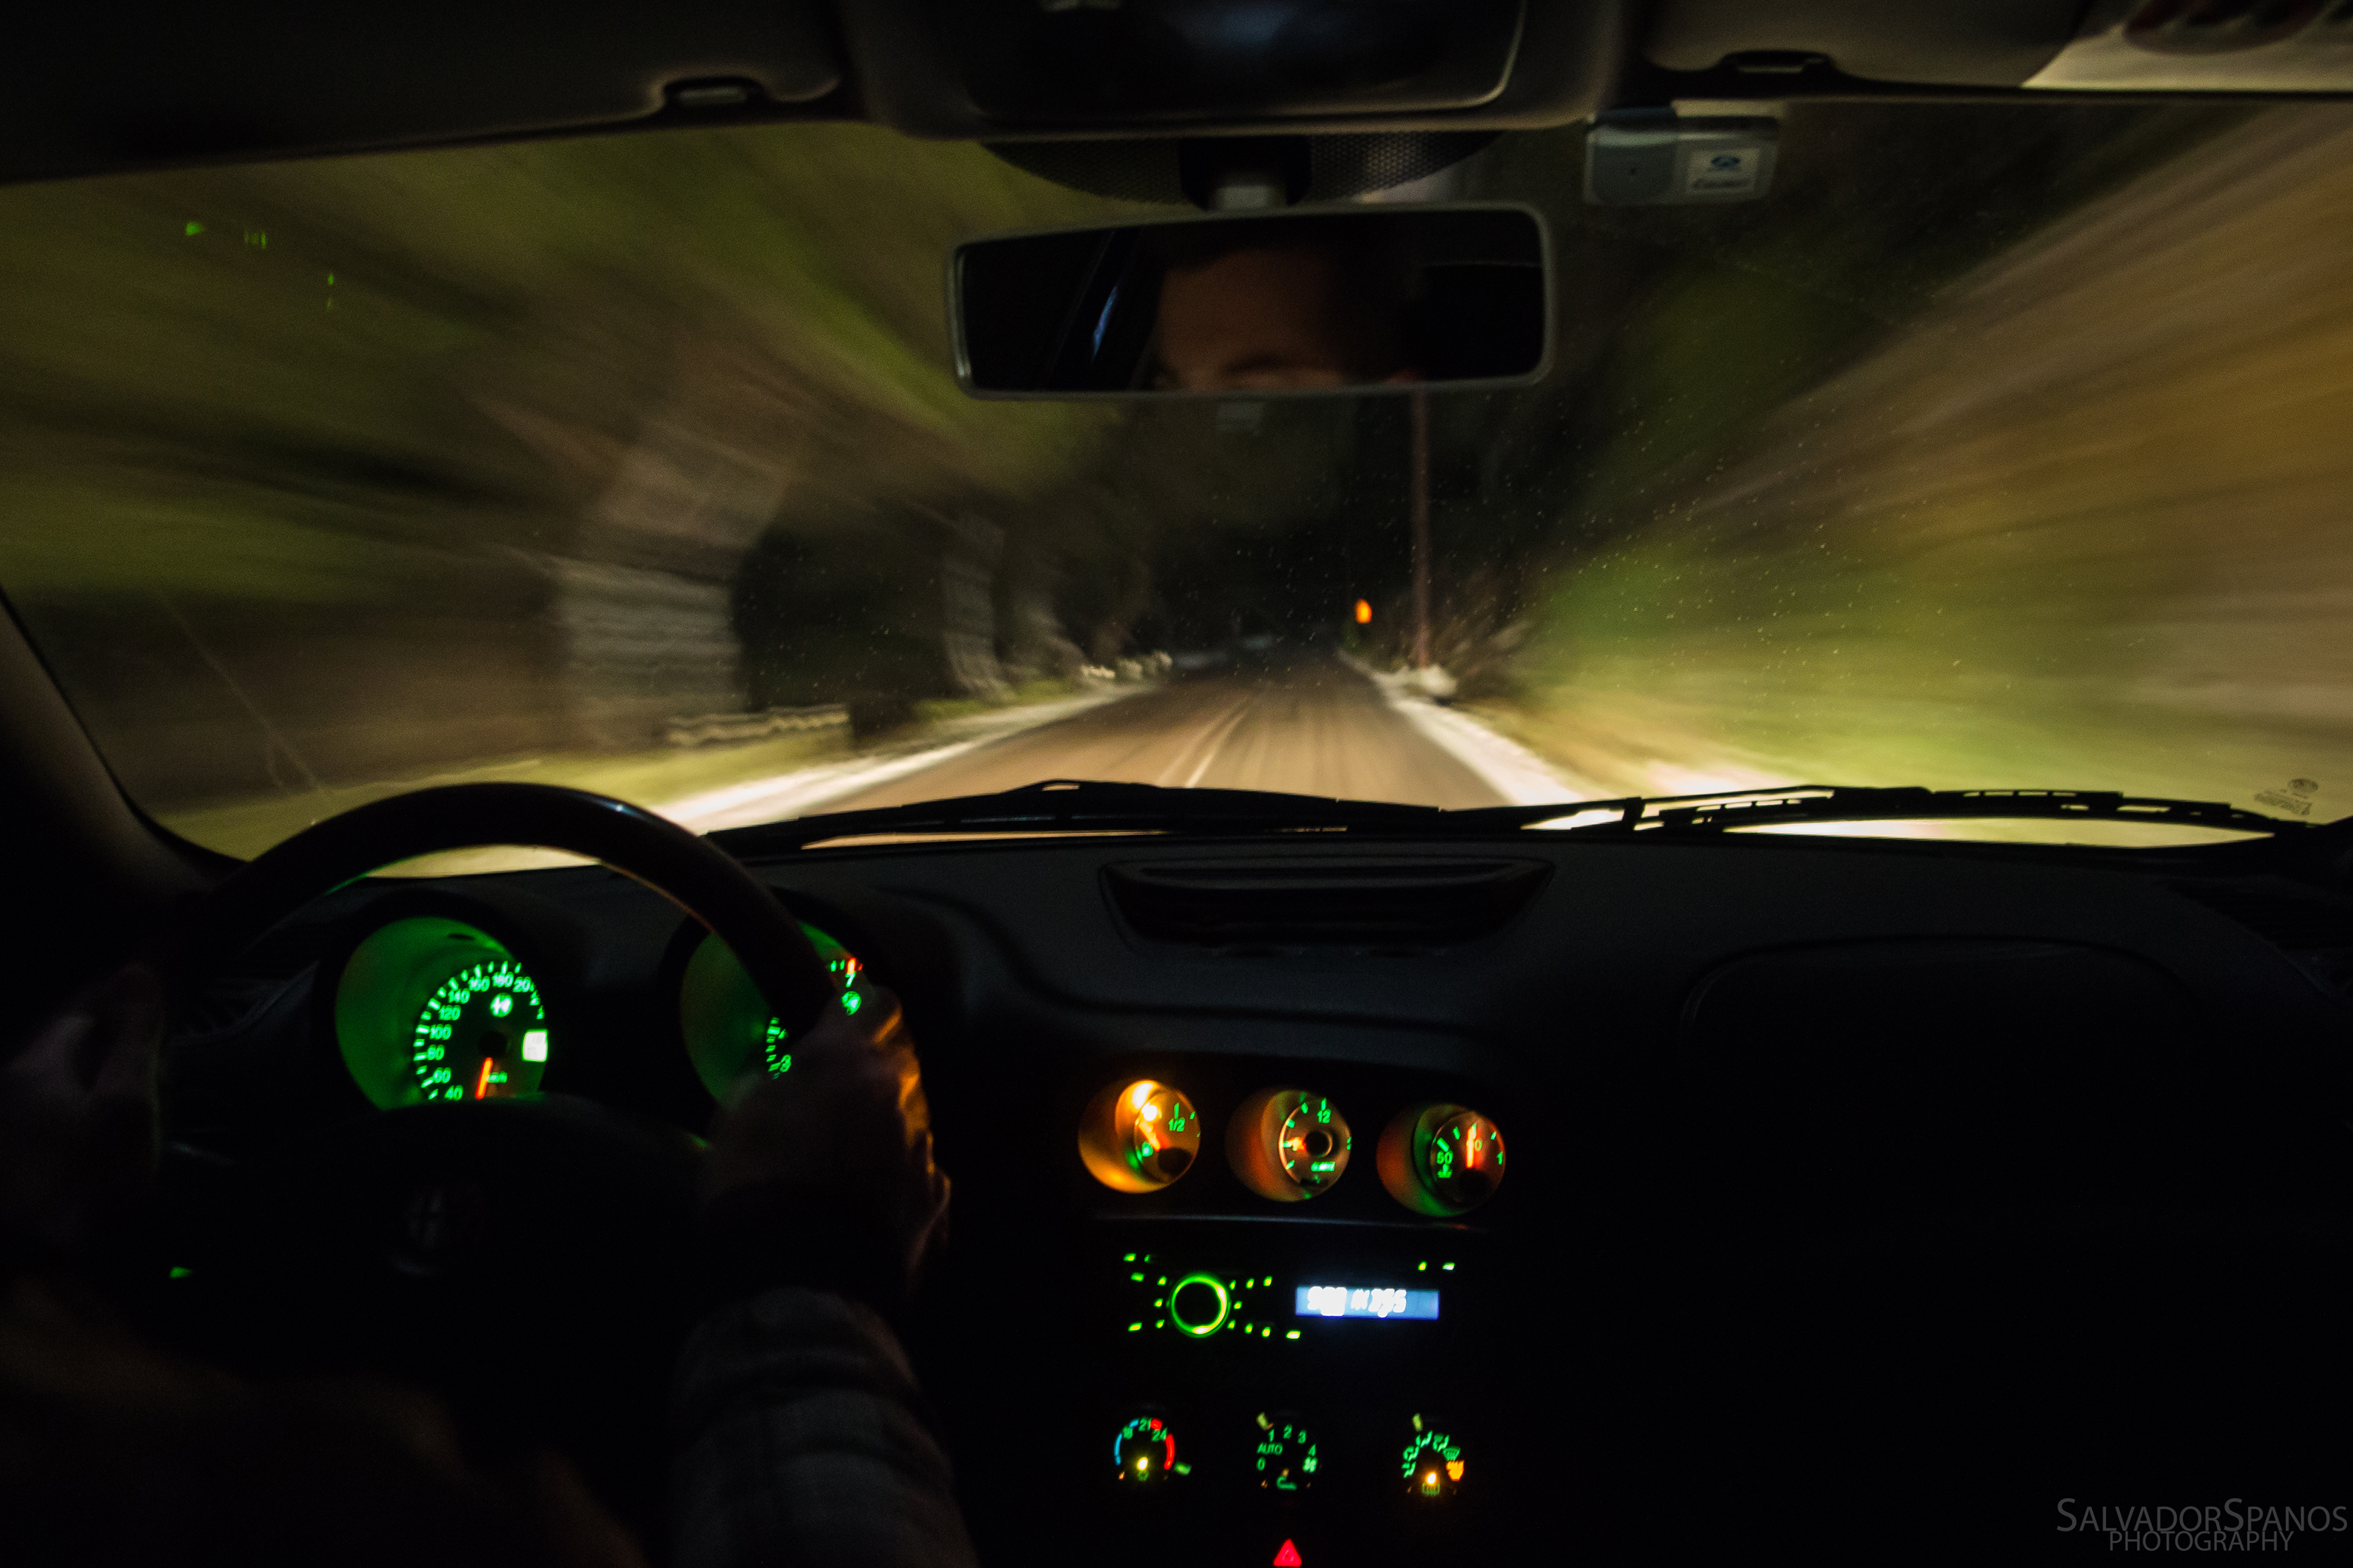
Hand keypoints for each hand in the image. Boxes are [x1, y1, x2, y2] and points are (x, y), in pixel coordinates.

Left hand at [0, 964, 164, 1255]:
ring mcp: (6, 1132)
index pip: (82, 1010)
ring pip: (52, 1086)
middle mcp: (8, 1089)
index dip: (122, 1000)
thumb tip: (135, 967)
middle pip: (63, 1048)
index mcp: (35, 1066)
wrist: (35, 1274)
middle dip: (106, 1038)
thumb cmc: (84, 1184)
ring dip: (90, 1079)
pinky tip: (96, 1138)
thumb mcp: (125, 1106)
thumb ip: (134, 1037)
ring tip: (132, 1092)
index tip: (160, 999)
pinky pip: (46, 1122)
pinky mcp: (11, 1169)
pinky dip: (76, 1115)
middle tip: (153, 1045)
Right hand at [701, 985, 949, 1305]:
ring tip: (847, 1157)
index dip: (858, 1002)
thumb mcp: (738, 1112)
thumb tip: (786, 1065)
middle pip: (899, 1058)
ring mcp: (923, 1150)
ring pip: (911, 1117)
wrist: (794, 1277)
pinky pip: (921, 1173)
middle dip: (874, 1064)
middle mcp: (899, 1096)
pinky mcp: (936, 1201)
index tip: (845, 1007)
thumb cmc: (754, 1184)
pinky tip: (869, 1201)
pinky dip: (899, 1177)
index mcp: (849, 1062)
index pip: (872, 1002)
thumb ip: (772, 1074)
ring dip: (886, 1124)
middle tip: (839, 1086)